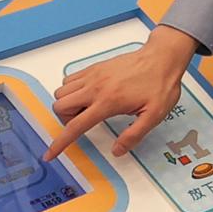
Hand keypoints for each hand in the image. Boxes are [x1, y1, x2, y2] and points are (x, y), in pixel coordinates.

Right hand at [45, 28, 198, 162]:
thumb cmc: (160, 85)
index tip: (50, 154)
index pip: (75, 126)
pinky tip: (88, 95)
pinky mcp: (94, 67)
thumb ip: (133, 135)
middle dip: (65, 120)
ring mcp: (93, 75)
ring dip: (67, 104)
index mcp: (108, 103)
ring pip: (61, 92)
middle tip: (83, 123)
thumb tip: (117, 151)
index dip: (60, 143)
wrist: (162, 57)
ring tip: (86, 109)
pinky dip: (71, 90)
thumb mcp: (154, 115)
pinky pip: (69, 79)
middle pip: (60, 106)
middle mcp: (95, 88)